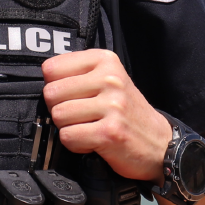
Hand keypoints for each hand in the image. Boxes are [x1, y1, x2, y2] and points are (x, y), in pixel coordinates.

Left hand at [41, 49, 172, 182]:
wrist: (161, 144)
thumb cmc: (127, 111)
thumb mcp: (108, 79)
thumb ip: (78, 72)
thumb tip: (43, 77)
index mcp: (105, 60)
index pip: (51, 68)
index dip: (55, 86)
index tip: (71, 95)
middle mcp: (109, 79)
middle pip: (51, 93)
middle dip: (58, 109)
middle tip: (80, 116)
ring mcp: (112, 106)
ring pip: (58, 116)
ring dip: (68, 128)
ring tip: (88, 127)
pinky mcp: (110, 133)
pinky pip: (68, 137)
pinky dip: (75, 144)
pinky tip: (92, 141)